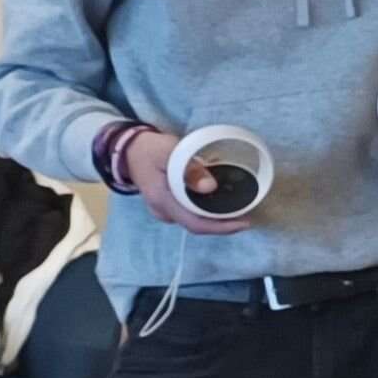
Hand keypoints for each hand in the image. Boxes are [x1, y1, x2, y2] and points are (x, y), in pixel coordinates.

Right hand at [124, 131, 249, 236]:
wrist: (128, 150)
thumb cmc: (150, 149)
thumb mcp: (169, 152)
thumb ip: (189, 169)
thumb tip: (210, 187)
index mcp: (163, 201)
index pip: (196, 224)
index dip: (222, 227)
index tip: (245, 222)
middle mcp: (163, 211)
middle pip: (198, 224)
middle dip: (223, 222)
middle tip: (248, 210)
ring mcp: (163, 209)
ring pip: (194, 219)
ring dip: (216, 215)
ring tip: (239, 205)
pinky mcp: (167, 204)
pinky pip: (190, 211)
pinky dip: (207, 207)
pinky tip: (221, 198)